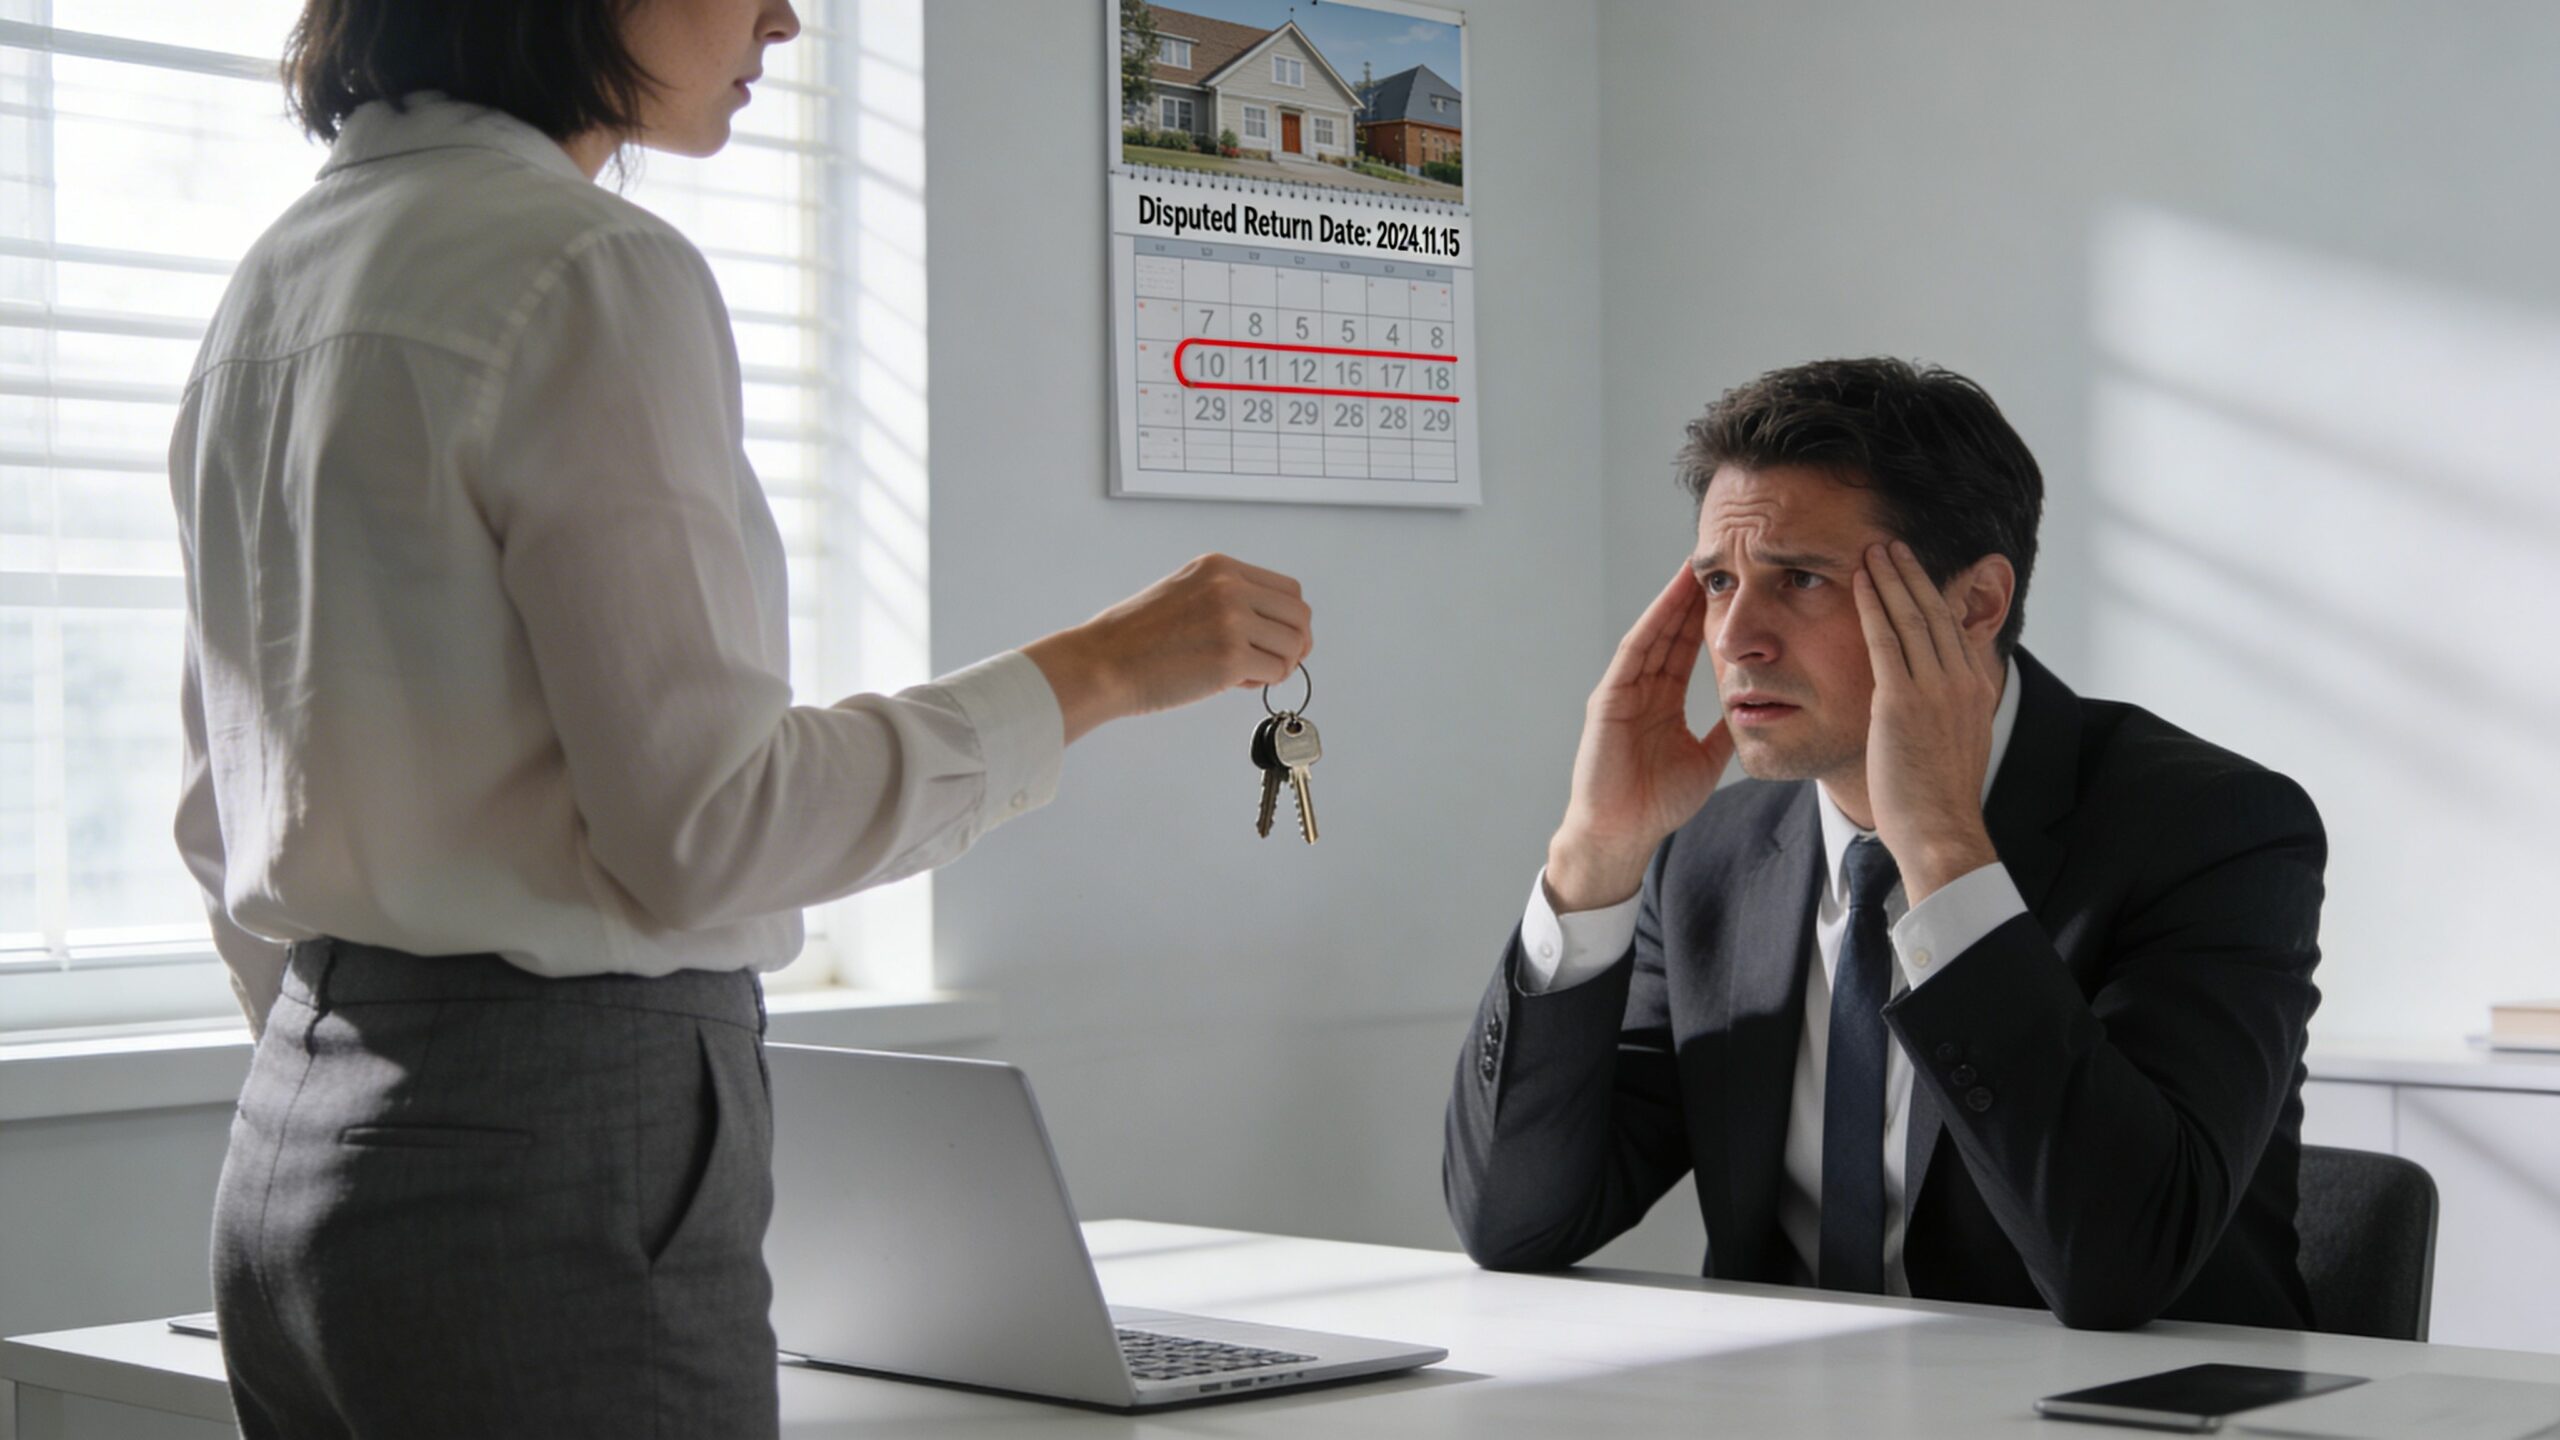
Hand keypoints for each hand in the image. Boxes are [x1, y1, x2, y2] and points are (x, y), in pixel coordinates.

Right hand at [1023, 554, 1312, 743]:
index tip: (1277, 638)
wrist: (1101, 663)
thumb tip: (1271, 626)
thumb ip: (1225, 597)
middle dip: (1294, 642)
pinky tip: (1234, 682)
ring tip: (1247, 672)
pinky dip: (1264, 682)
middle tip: (1275, 661)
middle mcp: (1230, 587)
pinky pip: (1276, 672)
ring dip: (1279, 664)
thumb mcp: (1183, 591)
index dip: (1288, 618)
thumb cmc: (1133, 637)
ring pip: (1294, 645)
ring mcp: (1232, 621)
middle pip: (1299, 614)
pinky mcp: (1231, 658)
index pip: (1287, 589)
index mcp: (1219, 567)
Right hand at [1545, 563, 1734, 910]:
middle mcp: (1641, 689)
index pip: (1686, 648)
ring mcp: (1622, 690)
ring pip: (1653, 634)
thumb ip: (1724, 731)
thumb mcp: (1706, 759)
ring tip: (1693, 568)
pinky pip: (1634, 653)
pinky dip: (1652, 625)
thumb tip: (1754, 708)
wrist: (1624, 832)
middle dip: (1690, 597)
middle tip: (1715, 561)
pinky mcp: (1608, 698)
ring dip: (1672, 601)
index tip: (1731, 588)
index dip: (1706, 617)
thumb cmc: (1657, 802)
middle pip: (1670, 632)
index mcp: (1661, 701)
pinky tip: (1670, 602)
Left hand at [1852, 541, 2001, 901]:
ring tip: (1875, 548)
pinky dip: (1873, 604)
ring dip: (1892, 577)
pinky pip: (1884, 639)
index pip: (1953, 628)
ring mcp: (1934, 689)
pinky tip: (1861, 581)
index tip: (1915, 569)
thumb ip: (1947, 710)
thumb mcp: (1956, 742)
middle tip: (1893, 543)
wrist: (1942, 831)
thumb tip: (1933, 697)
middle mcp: (1961, 681)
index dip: (1933, 593)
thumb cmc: (1939, 799)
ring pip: (1911, 617)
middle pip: (1935, 612)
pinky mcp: (1902, 701)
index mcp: (1976, 689)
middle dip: (1912, 573)